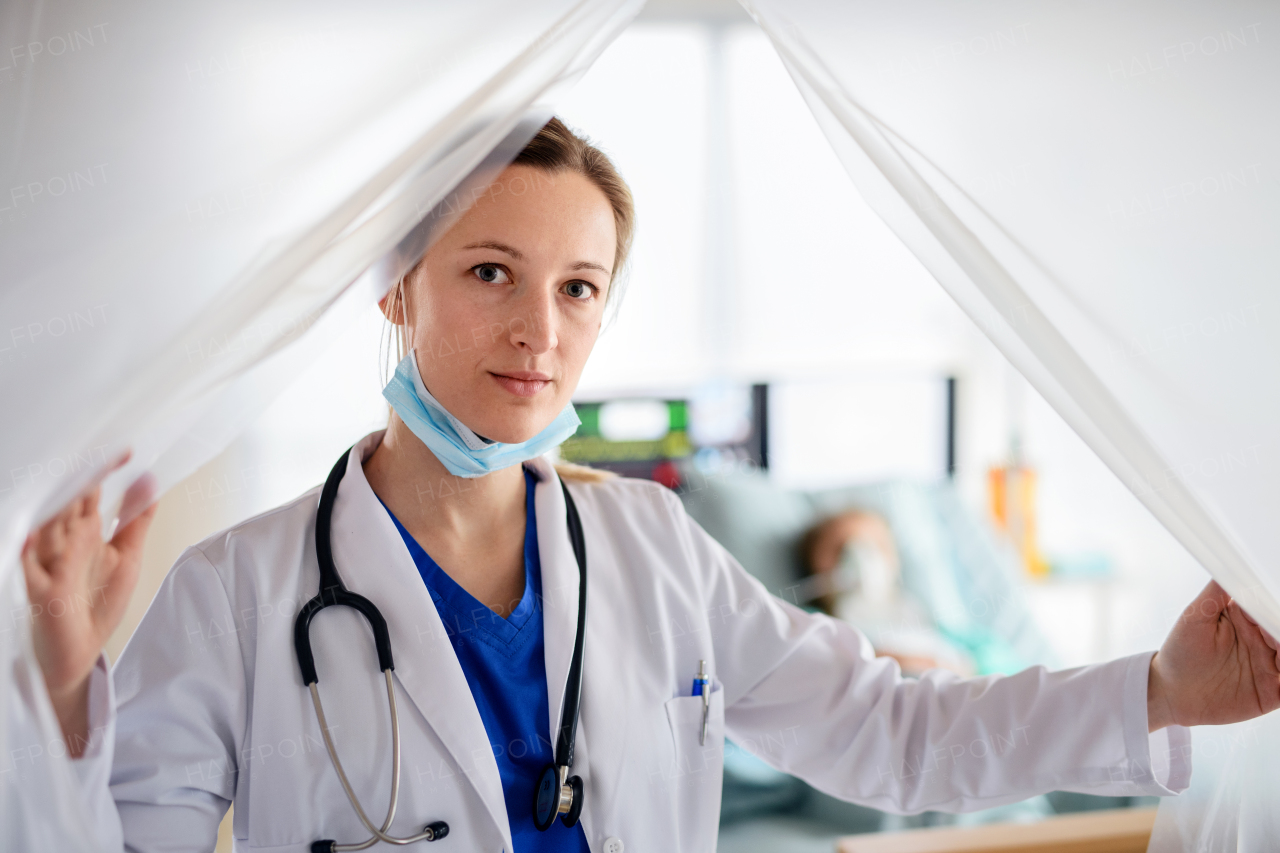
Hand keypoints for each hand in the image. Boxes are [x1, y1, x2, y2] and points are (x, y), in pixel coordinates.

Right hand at [20, 456, 156, 755]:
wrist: (79, 654)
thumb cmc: (98, 604)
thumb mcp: (128, 557)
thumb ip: (137, 520)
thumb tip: (151, 480)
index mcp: (84, 533)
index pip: (91, 494)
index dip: (103, 471)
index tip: (125, 451)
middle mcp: (64, 544)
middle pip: (67, 504)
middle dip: (79, 480)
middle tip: (92, 454)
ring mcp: (49, 566)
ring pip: (47, 529)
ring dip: (57, 507)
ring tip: (71, 483)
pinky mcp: (41, 593)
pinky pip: (29, 571)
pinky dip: (29, 554)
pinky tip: (31, 536)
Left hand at [1147, 581, 1279, 731]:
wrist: (1171, 693)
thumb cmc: (1179, 653)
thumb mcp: (1194, 618)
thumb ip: (1215, 594)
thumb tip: (1228, 567)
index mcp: (1246, 621)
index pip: (1269, 608)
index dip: (1273, 608)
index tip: (1271, 608)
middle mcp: (1261, 642)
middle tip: (1273, 636)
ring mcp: (1269, 667)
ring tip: (1279, 656)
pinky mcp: (1272, 693)